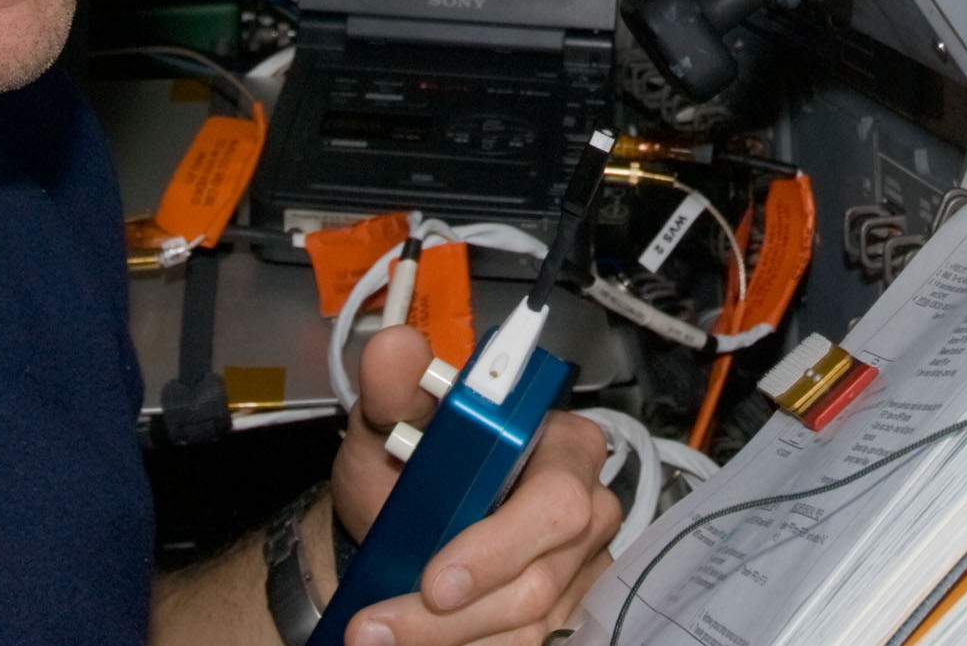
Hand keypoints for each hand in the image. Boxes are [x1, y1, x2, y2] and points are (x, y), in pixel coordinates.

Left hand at [326, 325, 623, 645]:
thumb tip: (394, 349)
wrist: (401, 526)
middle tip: (381, 624)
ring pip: (525, 626)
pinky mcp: (564, 616)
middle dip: (456, 613)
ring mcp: (579, 570)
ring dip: (444, 639)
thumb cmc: (411, 470)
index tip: (435, 579)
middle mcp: (586, 510)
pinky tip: (416, 642)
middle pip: (540, 579)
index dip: (499, 546)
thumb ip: (395, 387)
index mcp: (562, 447)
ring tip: (380, 634)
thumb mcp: (392, 422)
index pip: (557, 502)